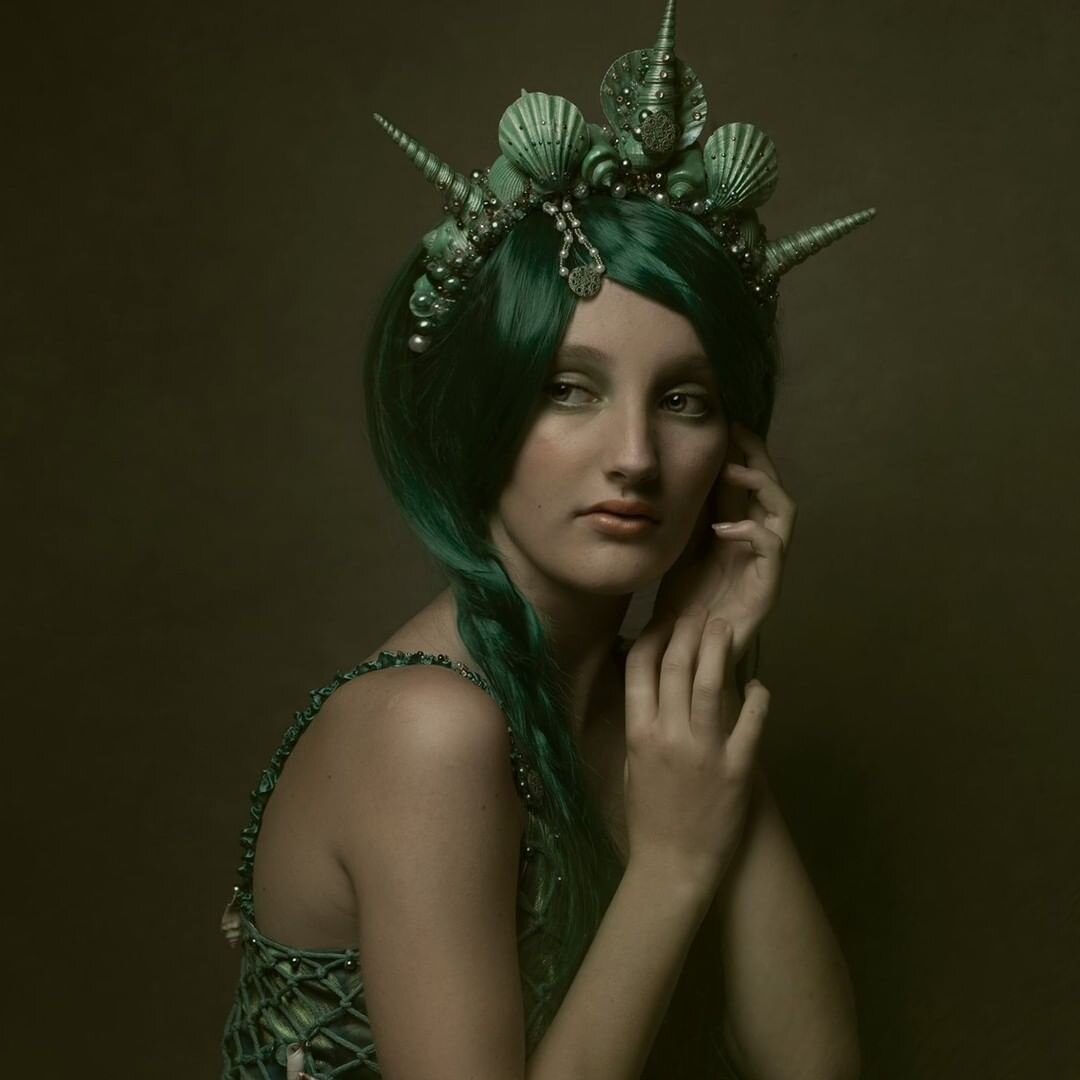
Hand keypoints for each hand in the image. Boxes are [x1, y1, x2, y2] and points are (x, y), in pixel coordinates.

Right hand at [623, 608, 769, 894]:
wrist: (673, 864)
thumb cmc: (648, 816)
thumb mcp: (632, 764)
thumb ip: (642, 724)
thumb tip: (649, 687)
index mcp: (639, 733)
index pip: (640, 669)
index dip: (652, 638)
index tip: (663, 619)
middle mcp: (669, 734)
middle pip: (677, 667)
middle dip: (688, 632)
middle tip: (699, 611)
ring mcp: (705, 750)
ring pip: (712, 686)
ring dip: (719, 650)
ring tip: (725, 626)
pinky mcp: (737, 767)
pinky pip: (751, 723)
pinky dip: (758, 699)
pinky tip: (760, 685)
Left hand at [652, 422, 795, 667]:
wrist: (683, 651)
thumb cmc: (678, 603)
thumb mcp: (676, 545)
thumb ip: (684, 513)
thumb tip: (669, 471)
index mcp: (736, 531)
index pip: (749, 481)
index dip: (743, 450)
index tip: (724, 423)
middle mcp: (755, 544)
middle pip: (772, 488)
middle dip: (757, 456)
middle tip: (736, 433)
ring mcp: (764, 565)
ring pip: (785, 512)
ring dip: (762, 485)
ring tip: (732, 472)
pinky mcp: (765, 589)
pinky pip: (773, 550)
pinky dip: (752, 531)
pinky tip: (724, 527)